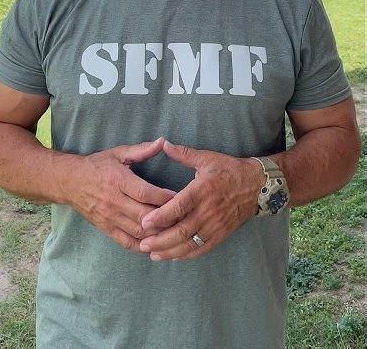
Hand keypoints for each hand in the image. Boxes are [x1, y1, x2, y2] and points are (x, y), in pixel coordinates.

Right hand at [66, 137, 175, 252]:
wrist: (69, 181)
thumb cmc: (97, 165)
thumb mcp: (118, 153)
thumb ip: (142, 150)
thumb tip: (163, 141)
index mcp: (119, 180)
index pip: (146, 193)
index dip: (165, 198)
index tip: (182, 197)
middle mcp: (114, 201)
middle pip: (145, 215)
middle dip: (166, 218)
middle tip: (184, 217)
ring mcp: (110, 217)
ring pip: (138, 231)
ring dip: (158, 234)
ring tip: (175, 232)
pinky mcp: (106, 229)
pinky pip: (126, 242)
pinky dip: (143, 246)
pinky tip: (156, 245)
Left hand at [138, 140, 262, 260]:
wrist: (258, 185)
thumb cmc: (230, 170)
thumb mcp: (207, 158)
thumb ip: (184, 154)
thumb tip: (164, 144)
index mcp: (203, 189)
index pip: (180, 206)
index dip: (161, 216)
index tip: (145, 222)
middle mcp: (209, 210)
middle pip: (182, 230)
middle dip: (161, 240)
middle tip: (142, 244)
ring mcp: (216, 224)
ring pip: (190, 243)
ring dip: (170, 251)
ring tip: (152, 254)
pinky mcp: (221, 234)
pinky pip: (202, 248)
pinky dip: (186, 255)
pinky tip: (172, 256)